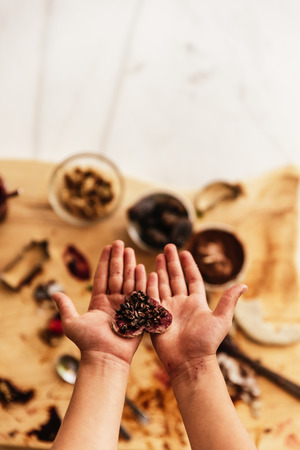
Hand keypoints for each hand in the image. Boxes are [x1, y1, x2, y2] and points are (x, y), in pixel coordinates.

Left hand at [52, 240, 145, 365]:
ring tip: (131, 250)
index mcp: (99, 301)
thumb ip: (65, 306)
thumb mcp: (72, 323)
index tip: (108, 247)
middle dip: (118, 258)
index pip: (102, 276)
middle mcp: (113, 301)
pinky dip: (141, 280)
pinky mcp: (138, 313)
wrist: (105, 358)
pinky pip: (140, 293)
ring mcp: (126, 306)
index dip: (105, 261)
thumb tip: (54, 293)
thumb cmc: (87, 343)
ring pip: (128, 281)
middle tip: (120, 243)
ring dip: (129, 265)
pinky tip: (142, 268)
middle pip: (116, 275)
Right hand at [147, 243, 246, 379]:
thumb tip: (244, 285)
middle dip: (171, 263)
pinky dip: (150, 285)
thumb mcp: (222, 319)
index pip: (192, 279)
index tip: (184, 252)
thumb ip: (229, 301)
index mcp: (196, 303)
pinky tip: (149, 273)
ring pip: (163, 285)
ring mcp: (168, 310)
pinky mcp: (156, 317)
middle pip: (175, 278)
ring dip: (160, 270)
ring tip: (158, 256)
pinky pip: (152, 297)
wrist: (189, 361)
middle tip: (167, 247)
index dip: (188, 265)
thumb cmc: (206, 342)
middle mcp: (181, 304)